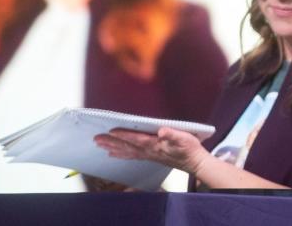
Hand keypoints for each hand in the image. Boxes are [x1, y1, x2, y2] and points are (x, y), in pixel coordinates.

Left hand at [94, 127, 208, 176]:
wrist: (193, 161)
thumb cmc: (189, 148)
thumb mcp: (185, 138)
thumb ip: (173, 134)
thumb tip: (162, 130)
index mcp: (155, 144)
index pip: (136, 139)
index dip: (124, 135)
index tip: (111, 131)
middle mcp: (149, 151)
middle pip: (127, 146)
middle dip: (112, 142)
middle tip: (97, 139)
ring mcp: (148, 155)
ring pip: (127, 151)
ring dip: (113, 148)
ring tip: (100, 145)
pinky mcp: (150, 156)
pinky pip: (131, 156)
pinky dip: (121, 154)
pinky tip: (113, 154)